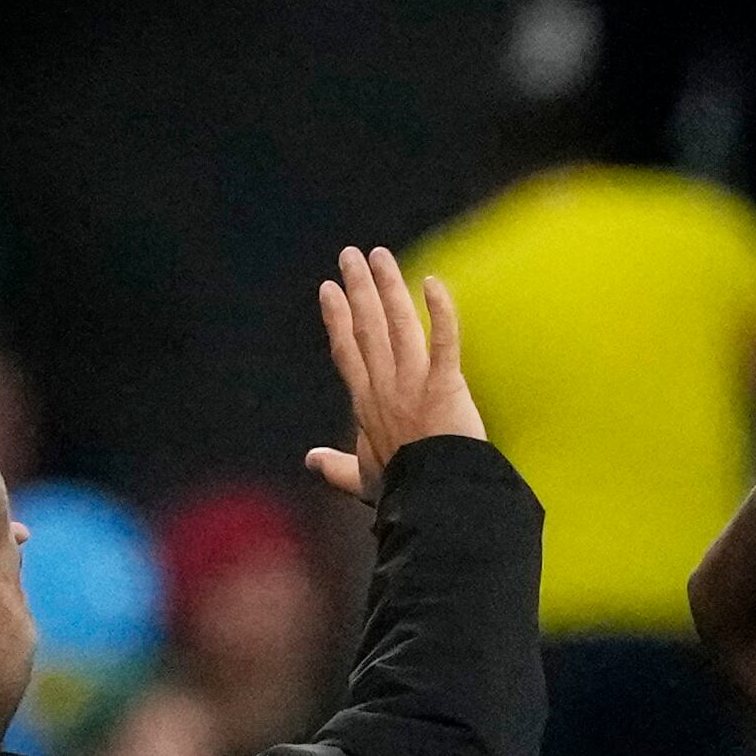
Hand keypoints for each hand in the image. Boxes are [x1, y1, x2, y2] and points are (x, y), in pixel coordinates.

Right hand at [307, 246, 485, 503]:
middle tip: (350, 255)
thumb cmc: (402, 492)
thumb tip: (310, 461)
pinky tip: (434, 283)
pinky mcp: (445, 387)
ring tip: (380, 256)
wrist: (434, 500)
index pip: (347, 351)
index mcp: (366, 404)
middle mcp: (385, 387)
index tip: (329, 290)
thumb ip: (335, 467)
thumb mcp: (362, 479)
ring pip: (398, 325)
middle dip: (358, 288)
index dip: (337, 318)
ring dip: (388, 286)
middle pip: (367, 327)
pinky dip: (441, 311)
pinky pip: (443, 341)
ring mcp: (413, 385)